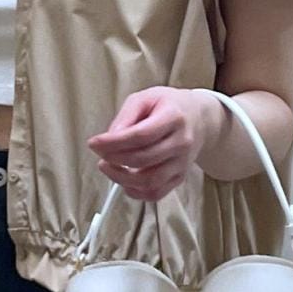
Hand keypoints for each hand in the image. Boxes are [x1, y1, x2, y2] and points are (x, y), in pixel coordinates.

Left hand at [86, 88, 215, 202]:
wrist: (198, 119)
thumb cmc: (169, 106)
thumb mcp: (145, 98)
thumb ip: (126, 116)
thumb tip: (109, 138)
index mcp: (173, 117)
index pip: (140, 135)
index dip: (113, 142)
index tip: (94, 143)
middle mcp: (181, 142)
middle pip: (143, 159)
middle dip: (114, 159)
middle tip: (100, 154)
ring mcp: (182, 163)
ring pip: (149, 181)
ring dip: (122, 178)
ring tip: (108, 168)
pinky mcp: (179, 177)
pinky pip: (156, 193)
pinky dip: (136, 192)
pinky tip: (124, 182)